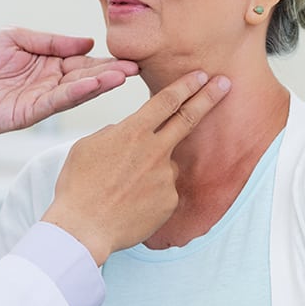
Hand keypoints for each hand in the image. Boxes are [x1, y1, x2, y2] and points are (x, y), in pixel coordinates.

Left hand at [0, 27, 139, 138]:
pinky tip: (92, 85)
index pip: (82, 61)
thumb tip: (86, 42)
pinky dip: (76, 94)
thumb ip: (50, 42)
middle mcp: (49, 83)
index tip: (128, 56)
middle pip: (85, 77)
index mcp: (48, 63)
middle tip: (135, 68)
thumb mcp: (15, 38)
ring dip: (100, 84)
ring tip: (122, 76)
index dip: (104, 60)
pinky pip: (56, 103)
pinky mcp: (29, 114)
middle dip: (110, 73)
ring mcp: (41, 100)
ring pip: (76, 91)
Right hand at [42, 71, 230, 263]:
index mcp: (133, 132)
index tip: (201, 76)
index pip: (167, 101)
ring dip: (152, 170)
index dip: (186, 85)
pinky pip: (165, 190)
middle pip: (188, 118)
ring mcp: (166, 176)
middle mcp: (155, 151)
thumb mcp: (88, 146)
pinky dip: (151, 194)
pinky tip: (131, 204)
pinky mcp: (170, 200)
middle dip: (209, 97)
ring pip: (166, 164)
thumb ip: (115, 133)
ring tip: (124, 188)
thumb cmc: (79, 187)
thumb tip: (127, 131)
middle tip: (225, 84)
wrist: (83, 229)